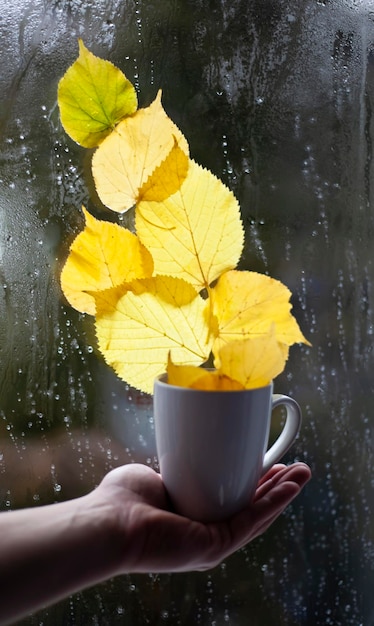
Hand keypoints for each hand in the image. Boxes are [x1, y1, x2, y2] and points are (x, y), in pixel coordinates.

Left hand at [90, 462, 310, 573]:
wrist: (110, 522)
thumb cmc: (121, 498)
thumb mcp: (154, 476)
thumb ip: (174, 467)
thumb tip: (183, 452)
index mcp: (192, 518)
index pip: (232, 500)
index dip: (254, 483)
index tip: (268, 463)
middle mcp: (205, 533)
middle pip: (250, 507)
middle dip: (276, 487)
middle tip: (296, 467)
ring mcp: (211, 542)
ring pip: (257, 515)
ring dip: (283, 493)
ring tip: (304, 473)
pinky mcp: (214, 545)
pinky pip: (251, 521)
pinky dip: (274, 503)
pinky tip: (290, 487)